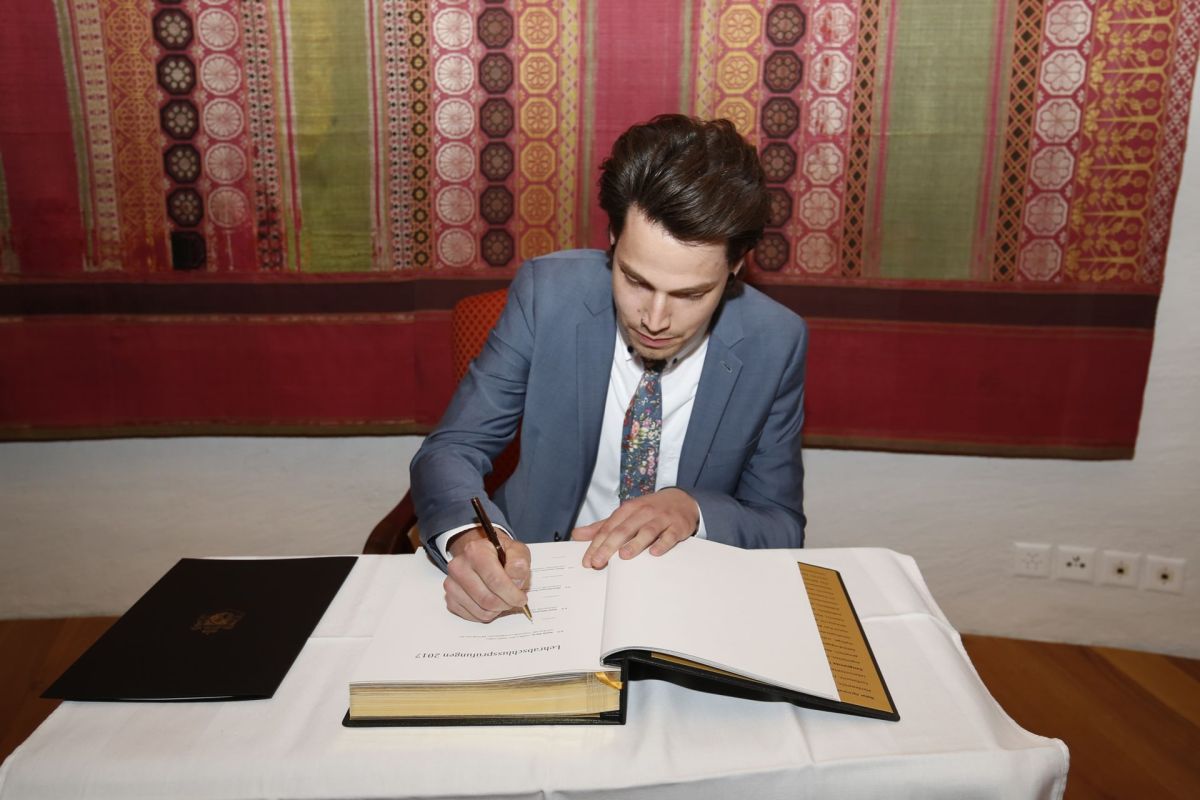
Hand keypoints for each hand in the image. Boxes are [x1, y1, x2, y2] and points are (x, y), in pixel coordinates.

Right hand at [443, 527, 530, 622]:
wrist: (481, 554)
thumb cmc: (499, 554)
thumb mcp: (516, 551)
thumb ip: (519, 563)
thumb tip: (516, 580)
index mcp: (475, 551)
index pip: (495, 581)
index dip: (512, 594)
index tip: (521, 599)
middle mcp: (459, 566)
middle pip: (487, 599)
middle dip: (506, 604)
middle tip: (514, 601)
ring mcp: (452, 583)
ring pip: (481, 611)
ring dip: (497, 610)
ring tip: (503, 599)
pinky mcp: (450, 598)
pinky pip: (472, 616)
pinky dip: (486, 614)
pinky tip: (491, 603)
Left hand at [571, 488, 698, 568]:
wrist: (682, 500)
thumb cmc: (649, 511)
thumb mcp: (625, 515)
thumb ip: (602, 526)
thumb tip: (576, 535)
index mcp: (628, 509)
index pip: (609, 527)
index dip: (597, 544)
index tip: (588, 560)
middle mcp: (643, 512)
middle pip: (624, 529)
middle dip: (609, 546)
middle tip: (598, 562)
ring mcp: (661, 518)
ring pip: (646, 531)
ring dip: (635, 543)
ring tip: (623, 556)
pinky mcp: (677, 526)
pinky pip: (669, 535)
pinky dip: (663, 543)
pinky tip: (655, 553)